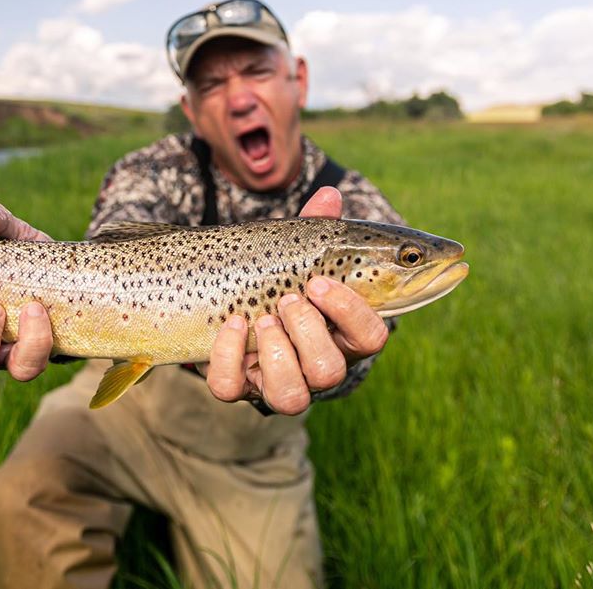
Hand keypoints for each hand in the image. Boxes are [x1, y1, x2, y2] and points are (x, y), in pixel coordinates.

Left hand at [203, 186, 389, 414]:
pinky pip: (230, 387)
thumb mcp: (295, 252)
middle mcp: (311, 366)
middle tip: (287, 299)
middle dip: (308, 331)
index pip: (370, 338)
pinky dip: (228, 355)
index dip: (352, 312)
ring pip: (290, 396)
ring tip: (264, 316)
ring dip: (276, 351)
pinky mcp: (232, 384)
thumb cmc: (274, 275)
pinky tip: (231, 323)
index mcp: (339, 332)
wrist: (222, 297)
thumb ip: (315, 228)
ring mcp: (272, 380)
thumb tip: (330, 195)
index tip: (319, 281)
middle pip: (330, 371)